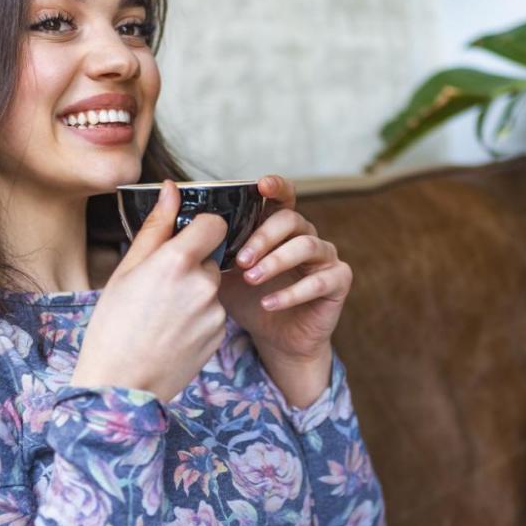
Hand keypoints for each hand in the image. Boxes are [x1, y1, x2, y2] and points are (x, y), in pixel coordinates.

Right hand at [72, 180, 227, 402]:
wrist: (121, 385)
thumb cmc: (113, 327)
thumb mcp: (126, 271)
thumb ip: (155, 228)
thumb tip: (171, 189)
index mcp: (176, 262)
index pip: (214, 224)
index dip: (201, 228)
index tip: (185, 239)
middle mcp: (202, 285)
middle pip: (211, 258)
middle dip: (191, 267)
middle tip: (158, 290)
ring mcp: (215, 313)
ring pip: (211, 288)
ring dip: (195, 294)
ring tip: (162, 317)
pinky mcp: (220, 336)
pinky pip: (214, 314)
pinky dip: (198, 319)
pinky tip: (172, 334)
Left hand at [219, 174, 351, 367]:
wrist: (275, 339)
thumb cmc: (250, 300)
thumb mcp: (223, 273)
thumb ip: (213, 249)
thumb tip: (187, 227)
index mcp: (280, 228)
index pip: (283, 197)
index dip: (276, 187)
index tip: (261, 186)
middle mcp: (306, 236)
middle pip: (291, 219)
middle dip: (263, 237)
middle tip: (241, 260)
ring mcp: (326, 257)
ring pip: (307, 245)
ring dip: (276, 261)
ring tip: (251, 280)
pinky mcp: (338, 282)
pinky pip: (320, 281)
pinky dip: (292, 293)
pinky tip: (269, 303)